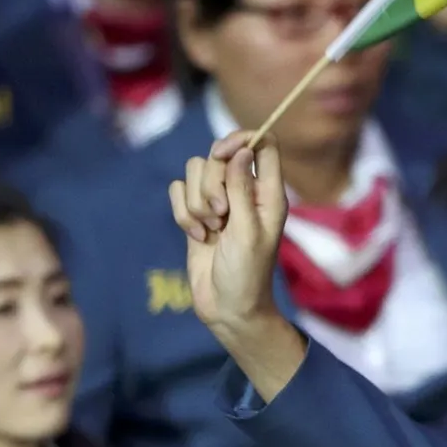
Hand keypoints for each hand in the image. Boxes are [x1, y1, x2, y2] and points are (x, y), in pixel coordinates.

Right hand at [172, 128, 306, 398]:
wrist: (228, 307)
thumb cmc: (247, 273)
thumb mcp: (248, 230)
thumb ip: (242, 188)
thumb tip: (242, 149)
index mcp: (268, 193)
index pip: (262, 144)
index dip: (240, 140)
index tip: (222, 155)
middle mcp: (244, 192)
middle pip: (218, 156)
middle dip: (211, 185)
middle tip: (221, 217)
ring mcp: (218, 201)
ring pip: (194, 172)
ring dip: (196, 203)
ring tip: (210, 230)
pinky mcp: (196, 214)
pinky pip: (178, 192)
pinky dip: (183, 214)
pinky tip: (198, 236)